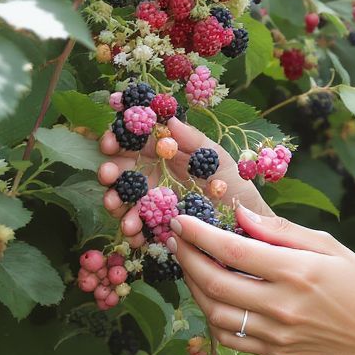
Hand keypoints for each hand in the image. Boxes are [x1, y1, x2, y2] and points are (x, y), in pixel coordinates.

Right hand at [98, 117, 272, 247]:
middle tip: (107, 174)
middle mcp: (152, 176)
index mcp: (163, 153)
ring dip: (117, 204)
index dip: (117, 139)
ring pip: (124, 201)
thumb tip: (169, 119)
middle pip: (120, 171)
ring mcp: (152, 202)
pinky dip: (134, 233)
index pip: (133, 142)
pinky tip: (135, 235)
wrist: (247, 218)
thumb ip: (193, 140)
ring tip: (120, 209)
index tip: (109, 142)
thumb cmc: (233, 182)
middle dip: (109, 172)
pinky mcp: (156, 225)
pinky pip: (139, 229)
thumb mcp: (217, 157)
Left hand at [169, 204, 354, 354]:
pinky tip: (212, 298)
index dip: (199, 234)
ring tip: (191, 267)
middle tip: (176, 240)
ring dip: (194, 288)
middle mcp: (282, 305)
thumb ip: (282, 231)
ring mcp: (276, 334)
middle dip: (187, 258)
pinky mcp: (275, 354)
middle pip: (214, 282)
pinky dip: (211, 317)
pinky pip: (229, 338)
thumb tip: (241, 215)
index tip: (181, 220)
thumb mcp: (329, 246)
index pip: (233, 251)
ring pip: (214, 313)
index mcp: (297, 271)